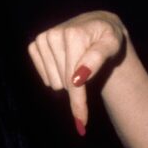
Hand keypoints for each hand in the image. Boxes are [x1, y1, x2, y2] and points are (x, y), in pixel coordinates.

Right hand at [27, 11, 127, 135]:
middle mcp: (53, 34)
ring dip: (67, 80)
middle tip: (90, 71)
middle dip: (77, 86)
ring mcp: (42, 39)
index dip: (79, 102)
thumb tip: (78, 78)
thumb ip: (98, 58)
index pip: (74, 80)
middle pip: (63, 83)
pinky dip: (56, 76)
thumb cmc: (107, 37)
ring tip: (80, 62)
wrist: (96, 25)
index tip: (81, 122)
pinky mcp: (35, 45)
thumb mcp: (112, 44)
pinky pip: (44, 77)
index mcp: (73, 33)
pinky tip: (66, 63)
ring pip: (53, 82)